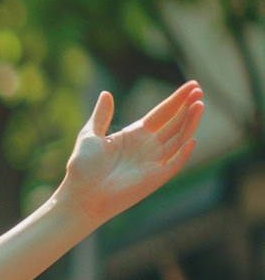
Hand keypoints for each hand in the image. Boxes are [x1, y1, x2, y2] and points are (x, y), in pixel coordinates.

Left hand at [55, 81, 203, 224]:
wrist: (80, 195)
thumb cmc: (82, 168)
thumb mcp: (90, 135)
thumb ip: (101, 116)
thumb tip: (106, 93)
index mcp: (135, 134)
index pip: (162, 113)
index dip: (177, 100)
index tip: (192, 85)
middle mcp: (148, 146)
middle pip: (175, 123)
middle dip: (188, 107)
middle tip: (199, 89)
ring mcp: (153, 162)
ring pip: (179, 139)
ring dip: (189, 123)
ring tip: (199, 105)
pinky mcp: (154, 178)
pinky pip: (174, 164)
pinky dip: (183, 153)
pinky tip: (191, 140)